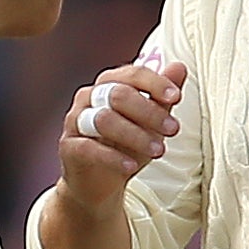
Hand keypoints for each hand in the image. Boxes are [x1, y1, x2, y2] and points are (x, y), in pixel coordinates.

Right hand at [57, 58, 181, 216]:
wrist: (99, 181)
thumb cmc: (125, 146)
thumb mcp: (150, 122)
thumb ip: (162, 96)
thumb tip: (179, 67)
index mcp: (109, 84)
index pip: (132, 74)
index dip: (155, 83)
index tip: (176, 97)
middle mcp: (88, 97)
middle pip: (118, 94)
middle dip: (149, 111)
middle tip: (173, 129)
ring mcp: (75, 121)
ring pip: (104, 119)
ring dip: (136, 135)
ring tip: (159, 150)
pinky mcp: (68, 146)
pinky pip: (89, 148)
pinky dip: (113, 158)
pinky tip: (132, 166)